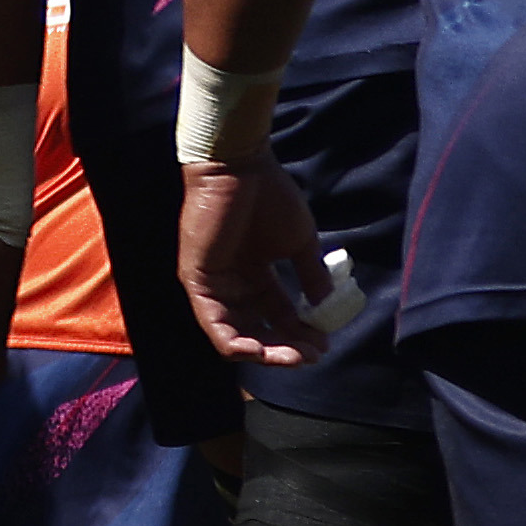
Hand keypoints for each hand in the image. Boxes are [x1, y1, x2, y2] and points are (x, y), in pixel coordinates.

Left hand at [180, 157, 339, 366]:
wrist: (241, 168)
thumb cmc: (271, 197)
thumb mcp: (299, 242)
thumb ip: (310, 275)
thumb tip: (327, 307)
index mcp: (256, 275)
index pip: (277, 316)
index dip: (300, 333)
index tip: (324, 344)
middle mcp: (232, 285)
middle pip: (256, 330)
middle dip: (285, 348)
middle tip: (312, 355)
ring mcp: (213, 285)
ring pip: (234, 334)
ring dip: (264, 351)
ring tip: (293, 357)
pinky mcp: (197, 280)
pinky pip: (212, 323)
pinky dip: (234, 342)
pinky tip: (259, 350)